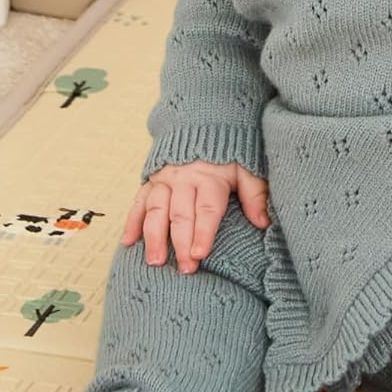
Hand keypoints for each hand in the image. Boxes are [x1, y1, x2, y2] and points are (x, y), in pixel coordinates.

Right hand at [121, 159, 269, 273]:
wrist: (203, 123)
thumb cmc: (228, 153)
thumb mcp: (247, 168)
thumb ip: (254, 194)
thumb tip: (263, 222)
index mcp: (210, 178)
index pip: (207, 209)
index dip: (203, 232)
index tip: (200, 254)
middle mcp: (184, 179)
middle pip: (180, 214)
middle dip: (181, 242)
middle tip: (184, 268)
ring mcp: (164, 180)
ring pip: (156, 210)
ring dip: (153, 236)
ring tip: (154, 261)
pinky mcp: (151, 180)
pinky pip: (139, 202)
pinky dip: (132, 221)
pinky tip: (128, 242)